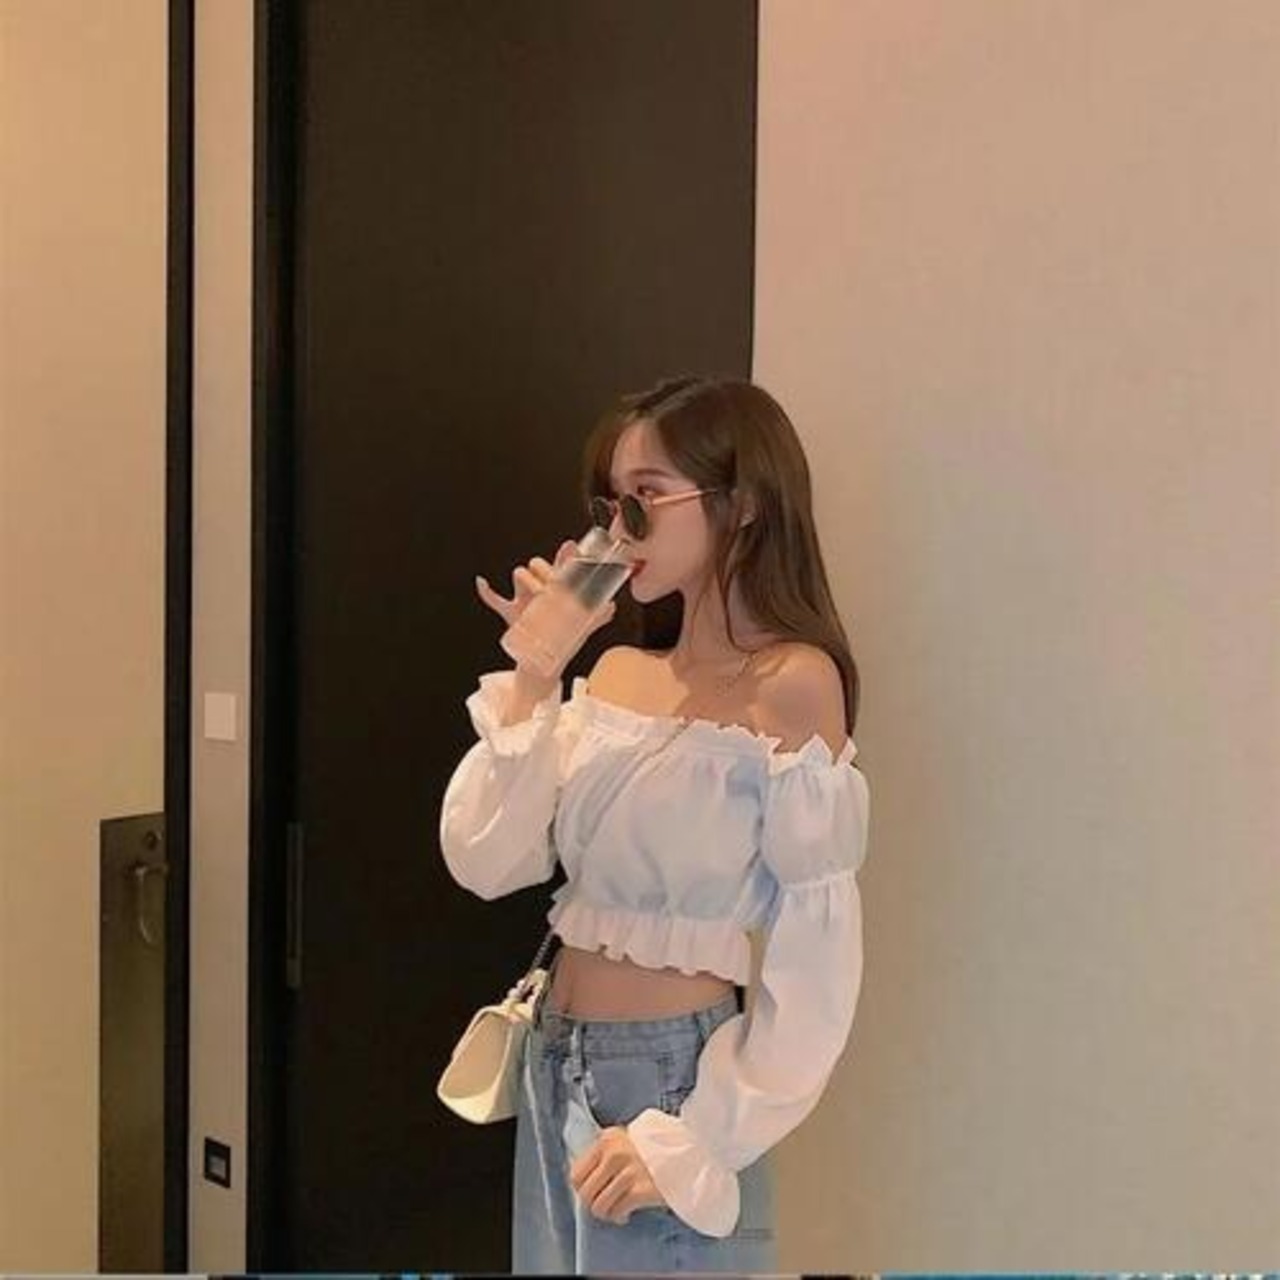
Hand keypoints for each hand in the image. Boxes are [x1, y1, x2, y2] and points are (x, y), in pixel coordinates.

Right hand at [475, 538, 617, 652]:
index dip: (565, 555)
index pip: (561, 566)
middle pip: (538, 565)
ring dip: (527, 580)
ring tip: (540, 594)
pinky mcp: (512, 614)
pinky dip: (486, 592)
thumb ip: (597, 617)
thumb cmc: (563, 639)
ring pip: (520, 576)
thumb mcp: (582, 628)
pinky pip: (494, 600)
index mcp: (559, 589)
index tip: (571, 546)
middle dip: (545, 569)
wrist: (544, 660)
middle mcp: (541, 589)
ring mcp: (525, 599)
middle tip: (557, 582)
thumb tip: (612, 606)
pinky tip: (481, 582)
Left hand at [569, 1125, 668, 1224]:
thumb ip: (605, 1154)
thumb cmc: (656, 1149)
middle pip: (585, 1192)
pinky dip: (620, 1216)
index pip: (576, 1173)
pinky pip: (617, 1211)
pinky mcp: (641, 1189)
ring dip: (608, 1212)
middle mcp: (615, 1153)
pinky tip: (627, 1213)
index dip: (583, 1188)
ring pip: (599, 1206)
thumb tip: (585, 1182)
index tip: (593, 1193)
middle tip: (606, 1205)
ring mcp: (628, 1171)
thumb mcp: (626, 1141)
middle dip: (593, 1203)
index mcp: (608, 1139)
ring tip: (617, 1209)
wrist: (690, 1154)